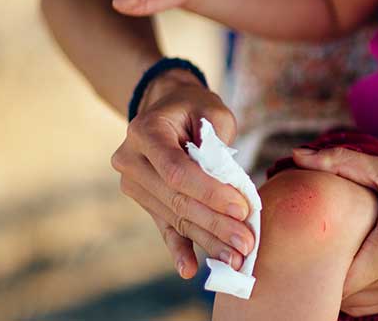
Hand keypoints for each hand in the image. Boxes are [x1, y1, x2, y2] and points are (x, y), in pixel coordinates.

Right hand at [111, 68, 255, 278]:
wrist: (166, 107)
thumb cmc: (195, 108)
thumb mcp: (212, 112)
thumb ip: (219, 145)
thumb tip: (230, 189)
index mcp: (145, 131)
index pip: (178, 171)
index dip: (211, 193)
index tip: (243, 209)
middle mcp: (130, 159)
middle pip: (177, 200)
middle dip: (215, 224)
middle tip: (247, 242)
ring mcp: (133, 183)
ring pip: (175, 217)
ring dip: (207, 240)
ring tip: (236, 257)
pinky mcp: (144, 200)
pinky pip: (163, 227)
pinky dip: (179, 248)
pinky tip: (189, 269)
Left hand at [291, 147, 377, 315]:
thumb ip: (340, 162)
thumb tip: (297, 155)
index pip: (335, 283)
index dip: (316, 266)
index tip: (306, 243)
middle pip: (344, 298)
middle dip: (327, 274)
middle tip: (317, 245)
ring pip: (360, 305)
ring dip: (346, 284)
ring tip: (340, 251)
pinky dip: (366, 288)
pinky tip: (364, 258)